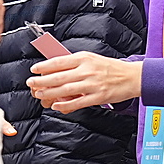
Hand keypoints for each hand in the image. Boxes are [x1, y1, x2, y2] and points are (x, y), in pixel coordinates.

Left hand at [27, 51, 142, 111]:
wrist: (132, 77)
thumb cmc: (111, 68)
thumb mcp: (92, 59)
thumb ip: (75, 63)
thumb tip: (55, 69)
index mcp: (84, 58)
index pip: (59, 61)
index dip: (44, 66)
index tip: (34, 70)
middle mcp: (87, 70)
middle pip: (58, 76)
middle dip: (41, 81)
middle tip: (31, 84)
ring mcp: (92, 84)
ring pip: (65, 90)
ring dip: (49, 93)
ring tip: (39, 94)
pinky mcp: (98, 97)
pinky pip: (77, 102)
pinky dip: (65, 104)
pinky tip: (56, 105)